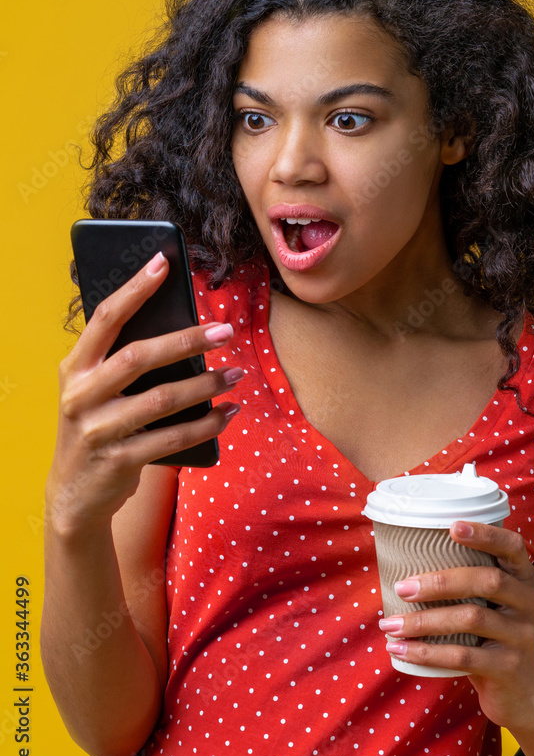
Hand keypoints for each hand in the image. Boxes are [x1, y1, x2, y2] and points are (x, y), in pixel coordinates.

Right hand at [47, 251, 243, 534]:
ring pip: (162, 399)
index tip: (163, 262)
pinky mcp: (119, 461)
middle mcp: (80, 395)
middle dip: (187, 340)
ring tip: (236, 374)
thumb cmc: (98, 425)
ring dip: (206, 384)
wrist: (74, 494)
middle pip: (139, 356)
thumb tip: (185, 328)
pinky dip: (206, 424)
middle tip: (226, 330)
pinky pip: (173, 438)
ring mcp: (97, 430)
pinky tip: (229, 412)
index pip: (105, 319)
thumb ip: (123, 361)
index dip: (134, 289)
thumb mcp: (95, 390)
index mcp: (74, 368)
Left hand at [378, 520, 533, 733]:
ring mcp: (524, 636)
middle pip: (486, 581)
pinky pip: (463, 657)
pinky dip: (427, 653)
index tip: (452, 526)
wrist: (526, 696)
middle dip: (439, 582)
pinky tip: (402, 651)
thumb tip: (404, 571)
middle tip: (401, 588)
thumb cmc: (495, 640)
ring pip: (470, 618)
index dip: (486, 534)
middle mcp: (530, 603)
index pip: (512, 547)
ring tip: (390, 625)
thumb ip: (469, 588)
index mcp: (525, 581)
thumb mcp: (493, 609)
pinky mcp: (510, 668)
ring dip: (424, 621)